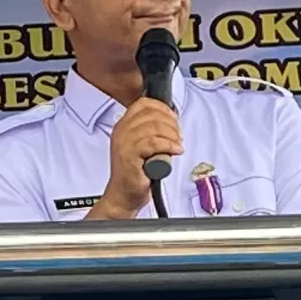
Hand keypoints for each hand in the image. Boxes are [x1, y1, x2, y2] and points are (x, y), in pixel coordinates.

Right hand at [88, 96, 182, 218]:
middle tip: (178, 135)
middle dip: (171, 123)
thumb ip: (152, 132)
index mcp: (123, 125)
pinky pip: (154, 143)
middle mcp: (121, 131)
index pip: (144, 104)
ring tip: (177, 145)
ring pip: (154, 127)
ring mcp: (124, 142)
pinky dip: (169, 145)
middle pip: (151, 114)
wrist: (124, 195)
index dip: (163, 108)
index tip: (174, 119)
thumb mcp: (142, 146)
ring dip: (172, 135)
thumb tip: (171, 121)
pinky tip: (175, 151)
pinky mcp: (129, 155)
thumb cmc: (135, 173)